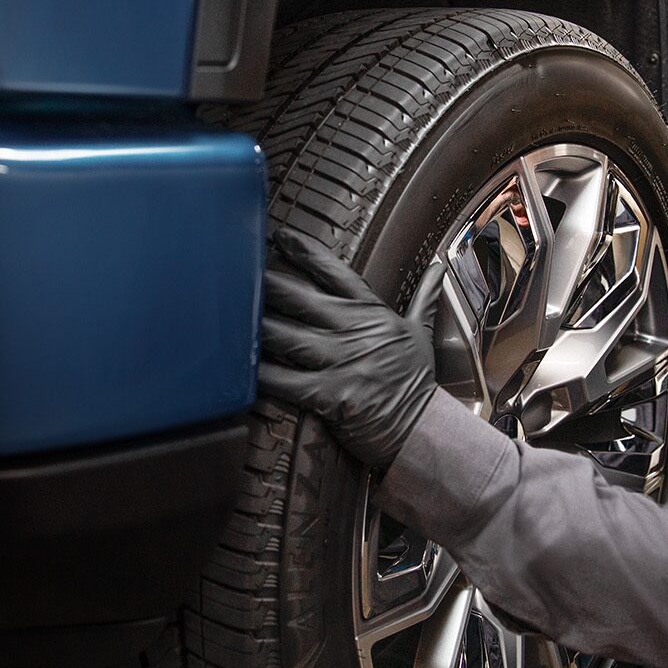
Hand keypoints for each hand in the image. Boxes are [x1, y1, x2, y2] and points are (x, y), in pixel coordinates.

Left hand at [258, 228, 438, 468]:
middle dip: (268, 284)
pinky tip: (238, 365)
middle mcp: (355, 332)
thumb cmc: (417, 382)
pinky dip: (261, 373)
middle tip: (239, 271)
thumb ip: (424, 298)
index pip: (335, 273)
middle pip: (302, 299)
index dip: (305, 252)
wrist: (424, 429)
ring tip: (229, 313)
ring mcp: (342, 363)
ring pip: (288, 337)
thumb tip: (439, 268)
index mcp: (373, 313)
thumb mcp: (421, 334)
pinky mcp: (330, 395)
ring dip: (257, 326)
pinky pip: (286, 381)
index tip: (281, 238)